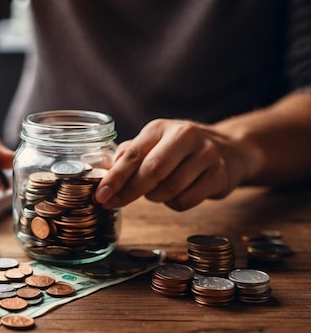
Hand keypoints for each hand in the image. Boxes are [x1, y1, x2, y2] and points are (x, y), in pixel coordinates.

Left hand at [94, 119, 254, 210]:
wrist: (231, 149)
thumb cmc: (180, 149)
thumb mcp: (154, 142)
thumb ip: (130, 154)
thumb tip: (104, 171)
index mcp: (160, 128)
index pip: (133, 154)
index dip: (115, 178)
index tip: (101, 195)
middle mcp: (184, 136)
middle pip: (152, 172)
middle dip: (129, 192)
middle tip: (113, 203)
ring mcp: (205, 155)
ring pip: (169, 189)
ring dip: (155, 198)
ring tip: (156, 191)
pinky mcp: (220, 175)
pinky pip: (186, 200)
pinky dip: (174, 204)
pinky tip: (176, 194)